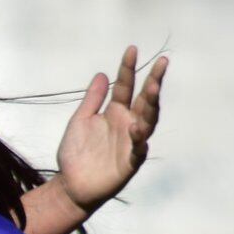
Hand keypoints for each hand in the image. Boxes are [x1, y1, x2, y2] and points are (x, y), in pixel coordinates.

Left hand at [52, 46, 166, 216]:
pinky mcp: (130, 162)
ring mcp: (131, 142)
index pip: (125, 86)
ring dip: (152, 105)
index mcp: (116, 112)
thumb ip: (92, 100)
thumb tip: (102, 74)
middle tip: (163, 62)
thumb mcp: (80, 121)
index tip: (132, 49)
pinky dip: (139, 139)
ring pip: (148, 120)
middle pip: (145, 99)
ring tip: (152, 88)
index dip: (128, 68)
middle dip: (154, 81)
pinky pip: (139, 149)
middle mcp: (128, 123)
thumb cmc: (76, 153)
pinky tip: (137, 129)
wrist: (71, 185)